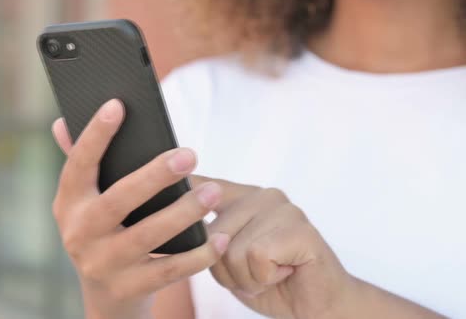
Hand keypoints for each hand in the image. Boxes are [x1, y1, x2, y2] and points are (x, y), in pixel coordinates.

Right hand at [50, 100, 229, 318]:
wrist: (105, 296)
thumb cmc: (103, 232)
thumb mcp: (85, 202)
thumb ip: (82, 164)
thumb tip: (62, 121)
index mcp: (69, 203)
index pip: (78, 164)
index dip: (95, 135)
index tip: (117, 105)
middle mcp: (79, 234)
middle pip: (119, 200)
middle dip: (155, 176)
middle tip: (190, 154)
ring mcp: (102, 264)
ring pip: (147, 236)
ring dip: (184, 212)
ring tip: (214, 192)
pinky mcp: (128, 289)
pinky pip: (169, 270)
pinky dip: (198, 255)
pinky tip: (220, 237)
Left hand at [192, 176, 353, 318]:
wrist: (316, 306)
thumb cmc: (269, 281)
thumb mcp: (229, 258)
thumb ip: (209, 238)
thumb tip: (179, 223)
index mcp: (242, 197)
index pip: (202, 184)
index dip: (181, 189)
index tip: (161, 170)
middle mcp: (261, 195)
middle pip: (211, 235)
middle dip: (226, 270)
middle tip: (255, 272)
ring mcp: (282, 208)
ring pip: (231, 250)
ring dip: (247, 278)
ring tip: (271, 274)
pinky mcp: (298, 228)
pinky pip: (256, 257)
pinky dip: (265, 278)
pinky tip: (284, 272)